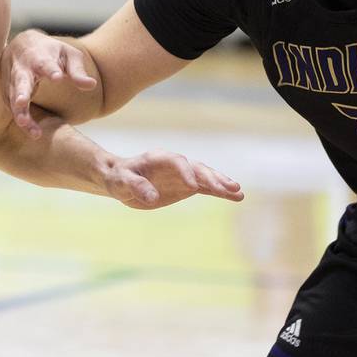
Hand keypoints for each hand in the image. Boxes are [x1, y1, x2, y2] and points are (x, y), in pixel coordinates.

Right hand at [3, 30, 97, 138]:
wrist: (21, 44)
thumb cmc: (50, 51)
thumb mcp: (67, 55)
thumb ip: (78, 71)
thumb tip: (92, 85)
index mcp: (39, 57)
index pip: (45, 64)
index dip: (50, 70)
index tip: (57, 77)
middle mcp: (23, 69)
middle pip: (20, 81)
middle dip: (21, 92)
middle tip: (22, 102)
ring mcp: (12, 80)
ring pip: (13, 98)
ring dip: (19, 111)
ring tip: (25, 124)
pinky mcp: (6, 91)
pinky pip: (11, 106)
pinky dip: (20, 118)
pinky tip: (31, 131)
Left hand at [101, 150, 243, 209]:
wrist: (120, 179)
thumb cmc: (118, 178)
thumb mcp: (120, 182)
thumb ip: (135, 186)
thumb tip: (151, 198)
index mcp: (158, 158)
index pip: (177, 162)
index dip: (186, 173)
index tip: (193, 187)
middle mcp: (175, 164)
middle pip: (197, 168)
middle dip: (212, 178)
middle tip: (227, 189)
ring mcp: (183, 174)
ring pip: (206, 177)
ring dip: (222, 184)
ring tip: (238, 193)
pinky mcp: (187, 185)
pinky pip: (206, 188)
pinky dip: (220, 192)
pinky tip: (236, 197)